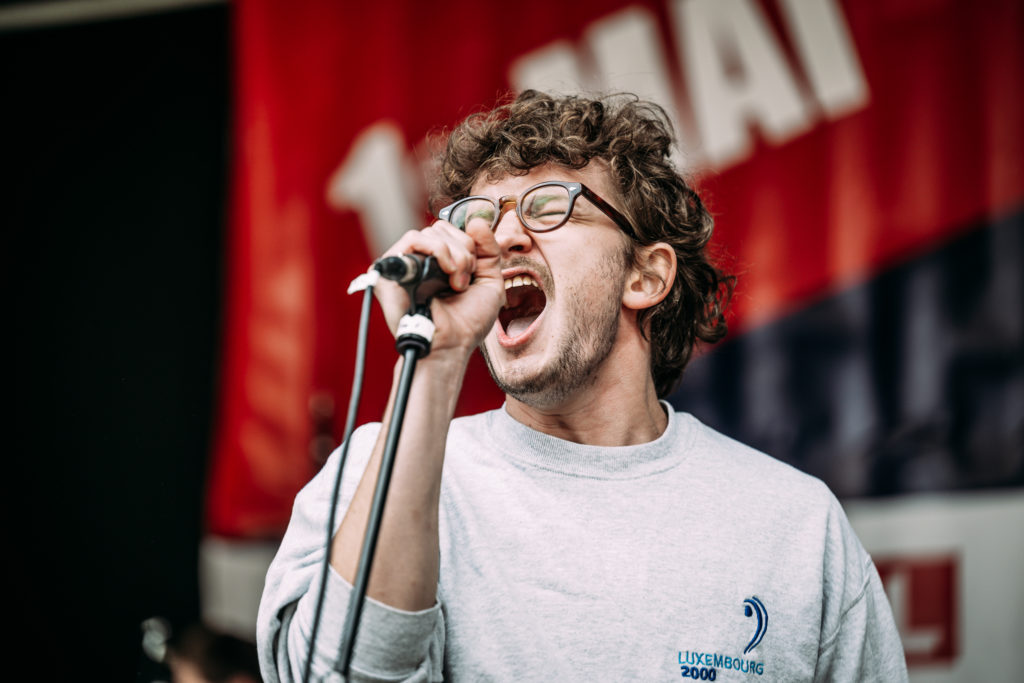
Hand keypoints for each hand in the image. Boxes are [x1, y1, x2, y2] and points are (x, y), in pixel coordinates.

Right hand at [374, 219, 504, 359]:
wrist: (451, 345)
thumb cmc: (467, 322)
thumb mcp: (490, 281)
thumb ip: (489, 249)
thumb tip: (477, 220)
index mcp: (440, 261)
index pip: (452, 230)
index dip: (470, 246)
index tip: (473, 274)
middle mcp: (420, 260)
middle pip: (442, 228)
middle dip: (464, 253)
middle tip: (463, 283)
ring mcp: (403, 263)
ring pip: (431, 233)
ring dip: (454, 256)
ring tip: (456, 284)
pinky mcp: (389, 269)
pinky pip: (412, 239)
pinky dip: (437, 251)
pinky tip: (445, 274)